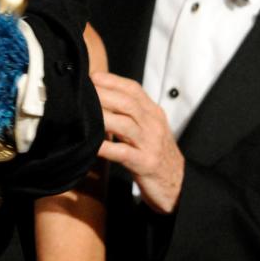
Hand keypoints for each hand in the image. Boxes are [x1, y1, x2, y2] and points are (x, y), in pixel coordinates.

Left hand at [93, 71, 183, 213]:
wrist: (178, 183)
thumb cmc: (155, 153)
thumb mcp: (147, 128)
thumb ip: (129, 114)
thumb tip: (101, 100)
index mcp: (153, 113)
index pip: (133, 89)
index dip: (111, 81)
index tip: (91, 77)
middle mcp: (153, 124)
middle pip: (127, 103)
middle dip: (103, 95)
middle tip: (81, 93)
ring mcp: (150, 144)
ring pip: (125, 124)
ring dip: (103, 117)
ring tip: (83, 113)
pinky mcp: (146, 163)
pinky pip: (123, 153)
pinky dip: (106, 147)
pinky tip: (93, 145)